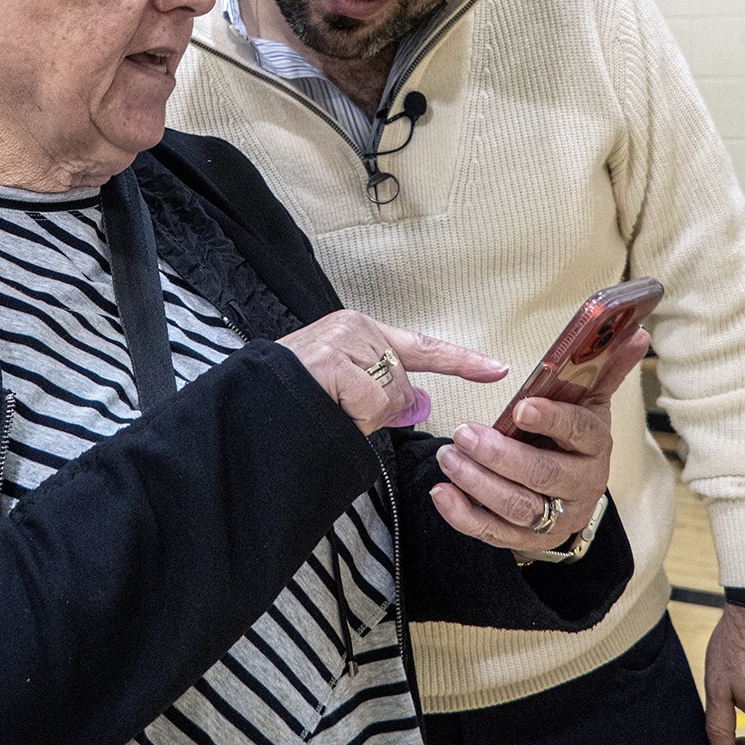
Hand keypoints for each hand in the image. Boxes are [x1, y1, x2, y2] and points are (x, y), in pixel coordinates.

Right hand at [277, 309, 507, 434]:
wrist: (245, 404)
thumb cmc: (288, 399)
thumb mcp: (342, 392)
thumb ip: (383, 392)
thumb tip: (419, 401)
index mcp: (360, 332)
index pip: (423, 347)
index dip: (463, 361)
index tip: (499, 369)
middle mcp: (354, 327)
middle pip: (403, 383)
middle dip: (378, 410)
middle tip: (338, 410)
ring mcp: (343, 340)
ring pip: (390, 394)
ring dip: (361, 415)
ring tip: (324, 407)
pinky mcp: (333, 359)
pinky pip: (371, 402)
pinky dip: (353, 417)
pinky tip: (325, 407)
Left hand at [428, 327, 649, 547]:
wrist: (573, 492)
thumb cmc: (572, 435)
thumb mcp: (589, 399)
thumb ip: (606, 366)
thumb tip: (637, 333)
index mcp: (594, 444)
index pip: (580, 432)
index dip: (552, 420)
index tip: (521, 406)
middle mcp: (581, 485)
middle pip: (544, 475)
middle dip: (501, 455)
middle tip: (463, 432)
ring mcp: (556, 517)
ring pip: (518, 507)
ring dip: (478, 483)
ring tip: (447, 456)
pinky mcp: (529, 540)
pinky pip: (495, 533)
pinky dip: (465, 516)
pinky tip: (441, 492)